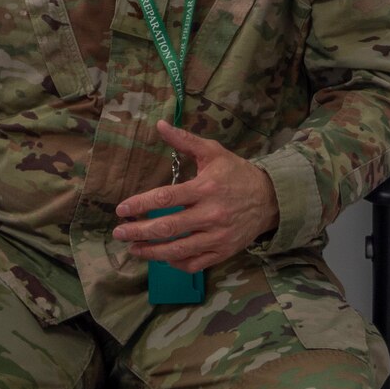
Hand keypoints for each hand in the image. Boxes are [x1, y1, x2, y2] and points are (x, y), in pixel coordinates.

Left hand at [113, 121, 280, 271]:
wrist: (270, 198)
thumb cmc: (236, 173)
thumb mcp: (213, 152)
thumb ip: (185, 140)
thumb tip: (159, 125)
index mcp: (205, 188)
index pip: (166, 198)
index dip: (140, 204)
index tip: (121, 210)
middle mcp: (210, 214)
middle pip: (167, 227)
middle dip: (139, 231)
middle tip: (119, 232)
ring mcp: (217, 236)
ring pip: (178, 250)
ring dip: (151, 252)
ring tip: (133, 249)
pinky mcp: (223, 252)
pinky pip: (194, 263)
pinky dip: (175, 263)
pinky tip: (162, 258)